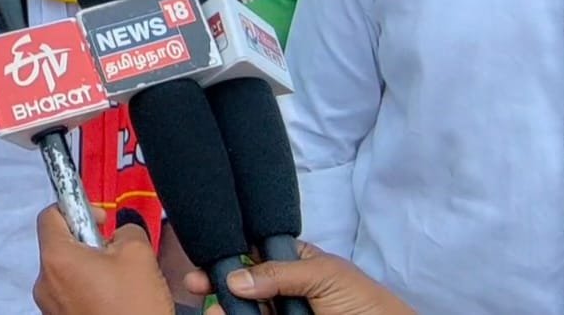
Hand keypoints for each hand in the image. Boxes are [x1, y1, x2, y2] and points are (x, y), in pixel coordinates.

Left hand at [32, 205, 172, 314]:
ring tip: (120, 282)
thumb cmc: (133, 308)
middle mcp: (45, 283)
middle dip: (89, 244)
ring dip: (91, 269)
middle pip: (60, 246)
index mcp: (57, 258)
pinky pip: (71, 296)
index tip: (100, 218)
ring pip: (67, 273)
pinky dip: (89, 291)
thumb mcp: (139, 253)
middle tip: (117, 253)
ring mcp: (50, 307)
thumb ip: (125, 229)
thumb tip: (119, 232)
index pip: (50, 215)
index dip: (76, 207)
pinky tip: (114, 301)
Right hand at [183, 242, 413, 314]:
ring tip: (216, 312)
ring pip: (246, 310)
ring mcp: (284, 314)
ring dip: (226, 309)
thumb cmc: (364, 302)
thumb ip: (279, 272)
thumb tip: (235, 278)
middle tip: (199, 289)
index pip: (253, 254)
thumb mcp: (325, 276)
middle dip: (219, 287)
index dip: (227, 258)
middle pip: (242, 286)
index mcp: (295, 264)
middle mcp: (284, 290)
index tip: (202, 266)